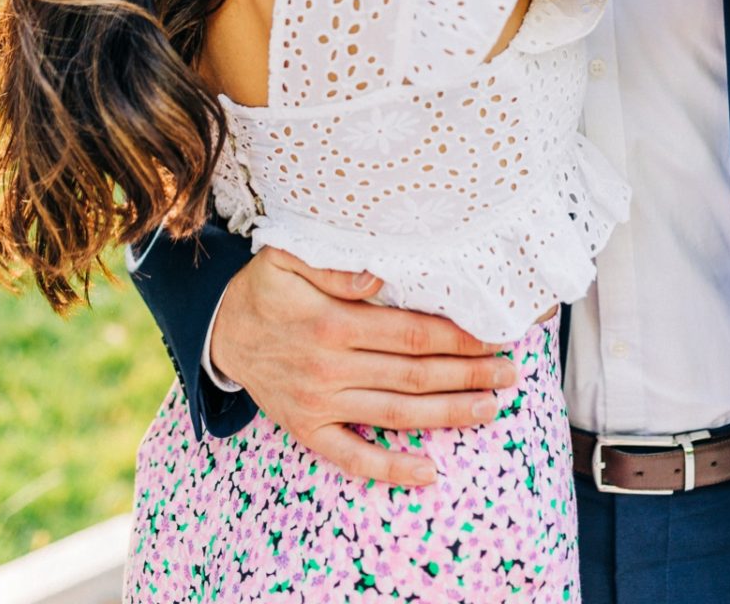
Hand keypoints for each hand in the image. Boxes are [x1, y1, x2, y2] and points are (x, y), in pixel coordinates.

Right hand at [210, 247, 519, 487]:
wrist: (220, 332)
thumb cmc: (262, 289)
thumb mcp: (285, 257)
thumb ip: (333, 264)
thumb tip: (379, 272)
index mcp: (331, 323)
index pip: (409, 334)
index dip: (456, 337)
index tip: (492, 336)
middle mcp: (329, 367)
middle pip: (414, 375)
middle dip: (468, 373)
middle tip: (509, 372)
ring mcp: (319, 403)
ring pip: (396, 414)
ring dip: (448, 414)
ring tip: (491, 408)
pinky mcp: (308, 428)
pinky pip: (352, 456)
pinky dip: (390, 469)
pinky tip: (428, 473)